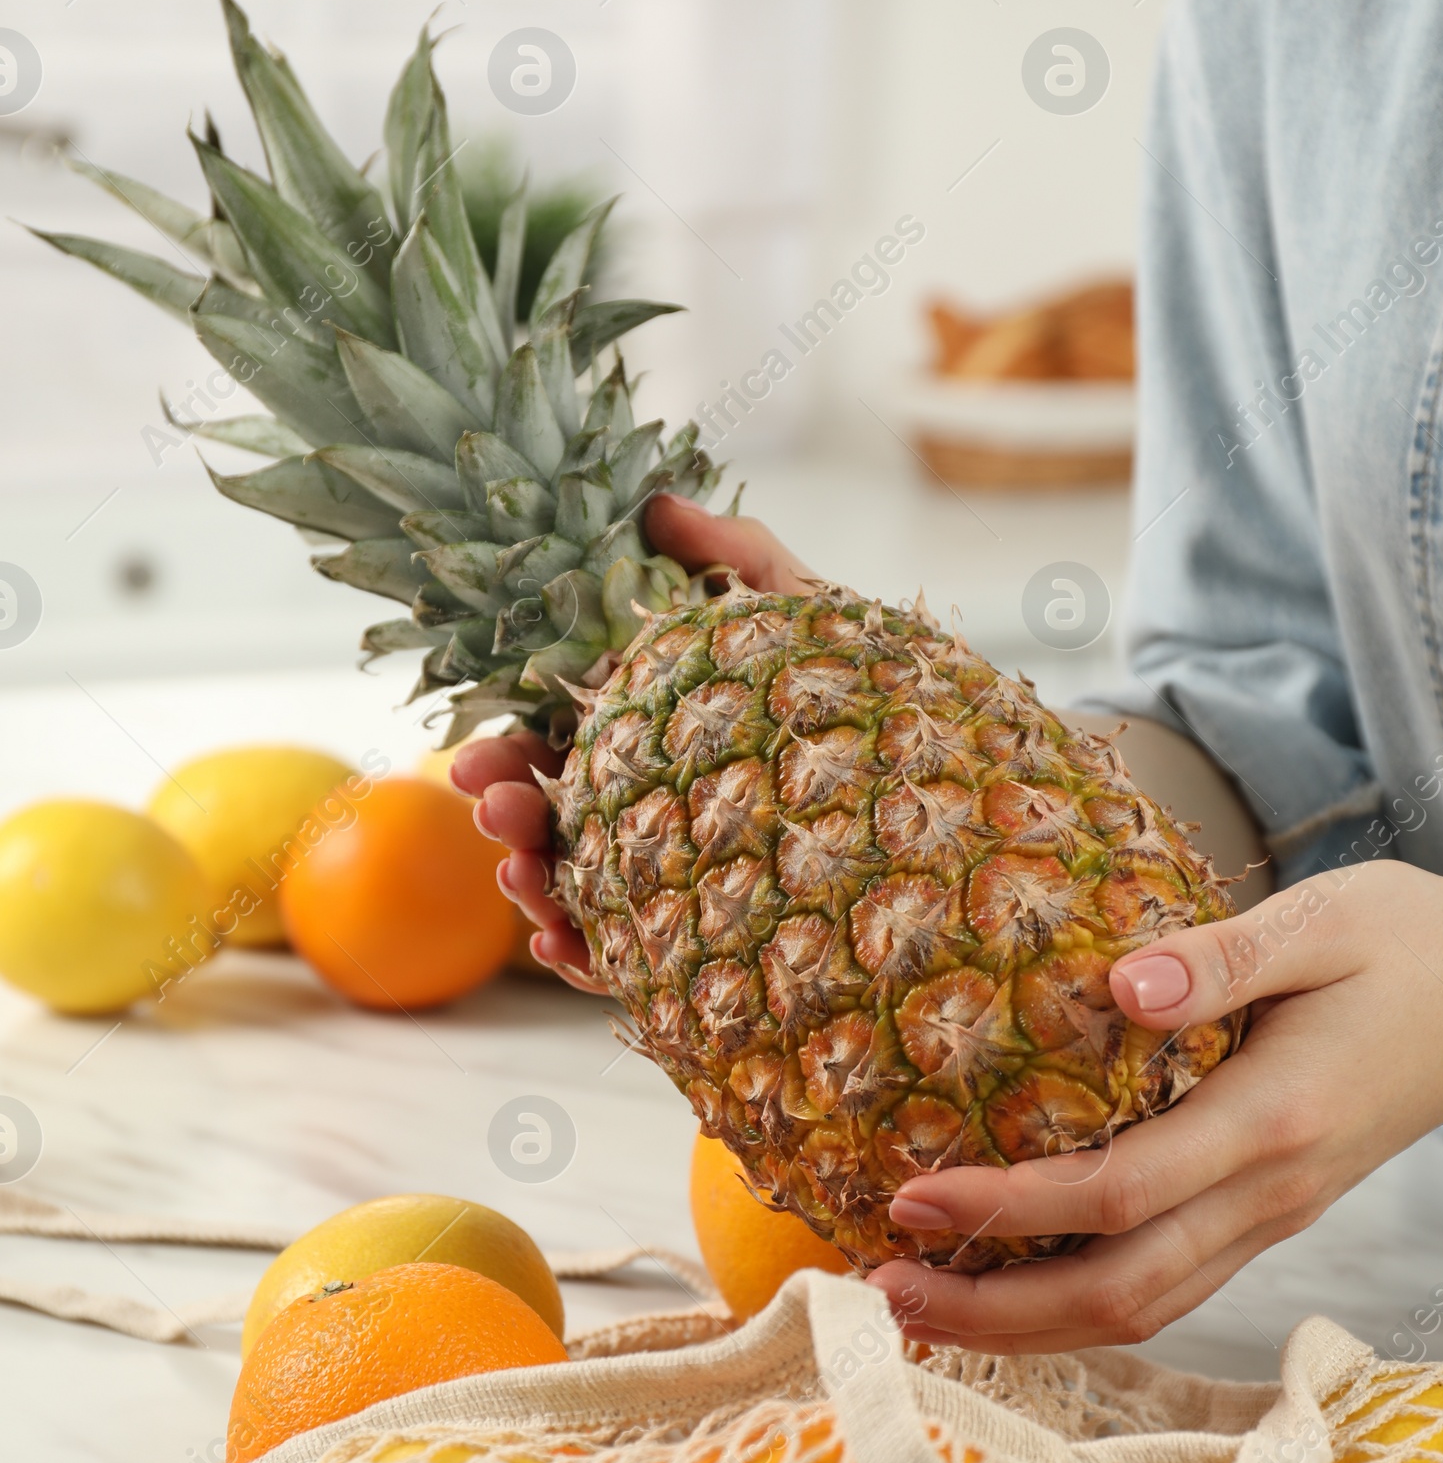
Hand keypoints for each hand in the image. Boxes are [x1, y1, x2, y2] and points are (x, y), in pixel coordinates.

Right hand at [451, 498, 819, 987]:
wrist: (951, 792)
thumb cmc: (866, 689)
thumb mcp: (805, 612)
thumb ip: (736, 557)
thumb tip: (658, 505)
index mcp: (646, 734)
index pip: (554, 745)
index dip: (505, 752)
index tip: (470, 761)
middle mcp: (647, 805)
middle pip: (555, 818)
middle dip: (508, 820)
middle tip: (491, 812)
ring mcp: (670, 873)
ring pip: (581, 888)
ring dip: (534, 888)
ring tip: (521, 880)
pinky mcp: (700, 936)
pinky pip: (632, 955)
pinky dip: (586, 957)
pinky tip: (569, 950)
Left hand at [867, 860, 1442, 1353]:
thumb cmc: (1409, 945)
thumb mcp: (1321, 921)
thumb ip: (1219, 956)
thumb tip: (1117, 986)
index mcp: (1274, 1121)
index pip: (1118, 1194)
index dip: (1007, 1209)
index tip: (911, 1194)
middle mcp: (1270, 1193)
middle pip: (1119, 1292)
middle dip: (993, 1308)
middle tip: (881, 1288)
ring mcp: (1273, 1218)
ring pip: (1142, 1311)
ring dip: (1026, 1327)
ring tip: (920, 1309)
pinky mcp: (1268, 1217)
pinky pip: (1166, 1288)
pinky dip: (1079, 1306)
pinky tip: (1011, 1287)